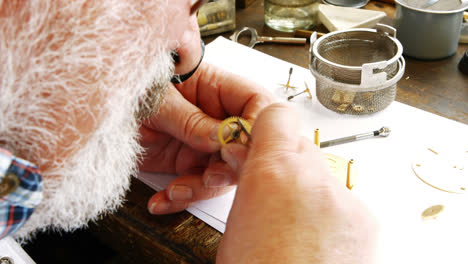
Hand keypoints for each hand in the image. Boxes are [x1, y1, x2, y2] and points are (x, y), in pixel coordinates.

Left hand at [142, 62, 273, 213]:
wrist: (100, 110)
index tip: (238, 148)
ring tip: (176, 191)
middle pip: (245, 145)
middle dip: (229, 168)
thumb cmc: (130, 87)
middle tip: (209, 177)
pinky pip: (196, 186)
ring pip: (222, 173)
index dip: (256, 128)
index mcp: (217, 88)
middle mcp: (215, 117)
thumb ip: (190, 119)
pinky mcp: (188, 163)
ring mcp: (203, 142)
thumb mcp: (157, 99)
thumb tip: (221, 138)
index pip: (256, 102)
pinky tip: (163, 199)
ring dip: (200, 188)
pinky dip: (180, 198)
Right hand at [217, 103, 376, 262]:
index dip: (268, 127)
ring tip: (295, 228)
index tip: (263, 141)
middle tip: (275, 194)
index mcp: (273, 173)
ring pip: (322, 176)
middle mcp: (313, 178)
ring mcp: (344, 199)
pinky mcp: (365, 220)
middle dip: (287, 165)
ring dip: (309, 192)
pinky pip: (343, 201)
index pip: (278, 115)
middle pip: (302, 148)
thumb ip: (247, 181)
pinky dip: (330, 215)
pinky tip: (316, 241)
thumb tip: (245, 156)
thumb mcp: (235, 223)